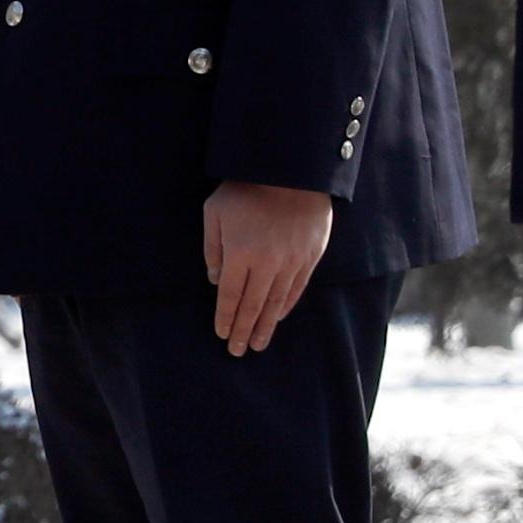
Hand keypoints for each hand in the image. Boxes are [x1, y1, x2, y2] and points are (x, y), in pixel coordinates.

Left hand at [203, 181, 335, 355]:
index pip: (231, 296)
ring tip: (258, 344)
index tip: (222, 334)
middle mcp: (267, 263)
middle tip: (238, 351)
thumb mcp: (214, 212)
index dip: (226, 318)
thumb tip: (216, 281)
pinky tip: (277, 318)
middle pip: (253, 305)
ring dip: (266, 326)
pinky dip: (285, 307)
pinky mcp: (310, 256)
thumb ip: (212, 248)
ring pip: (276, 302)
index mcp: (240, 253)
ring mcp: (291, 261)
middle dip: (244, 330)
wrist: (291, 170)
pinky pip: (296, 289)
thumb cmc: (244, 189)